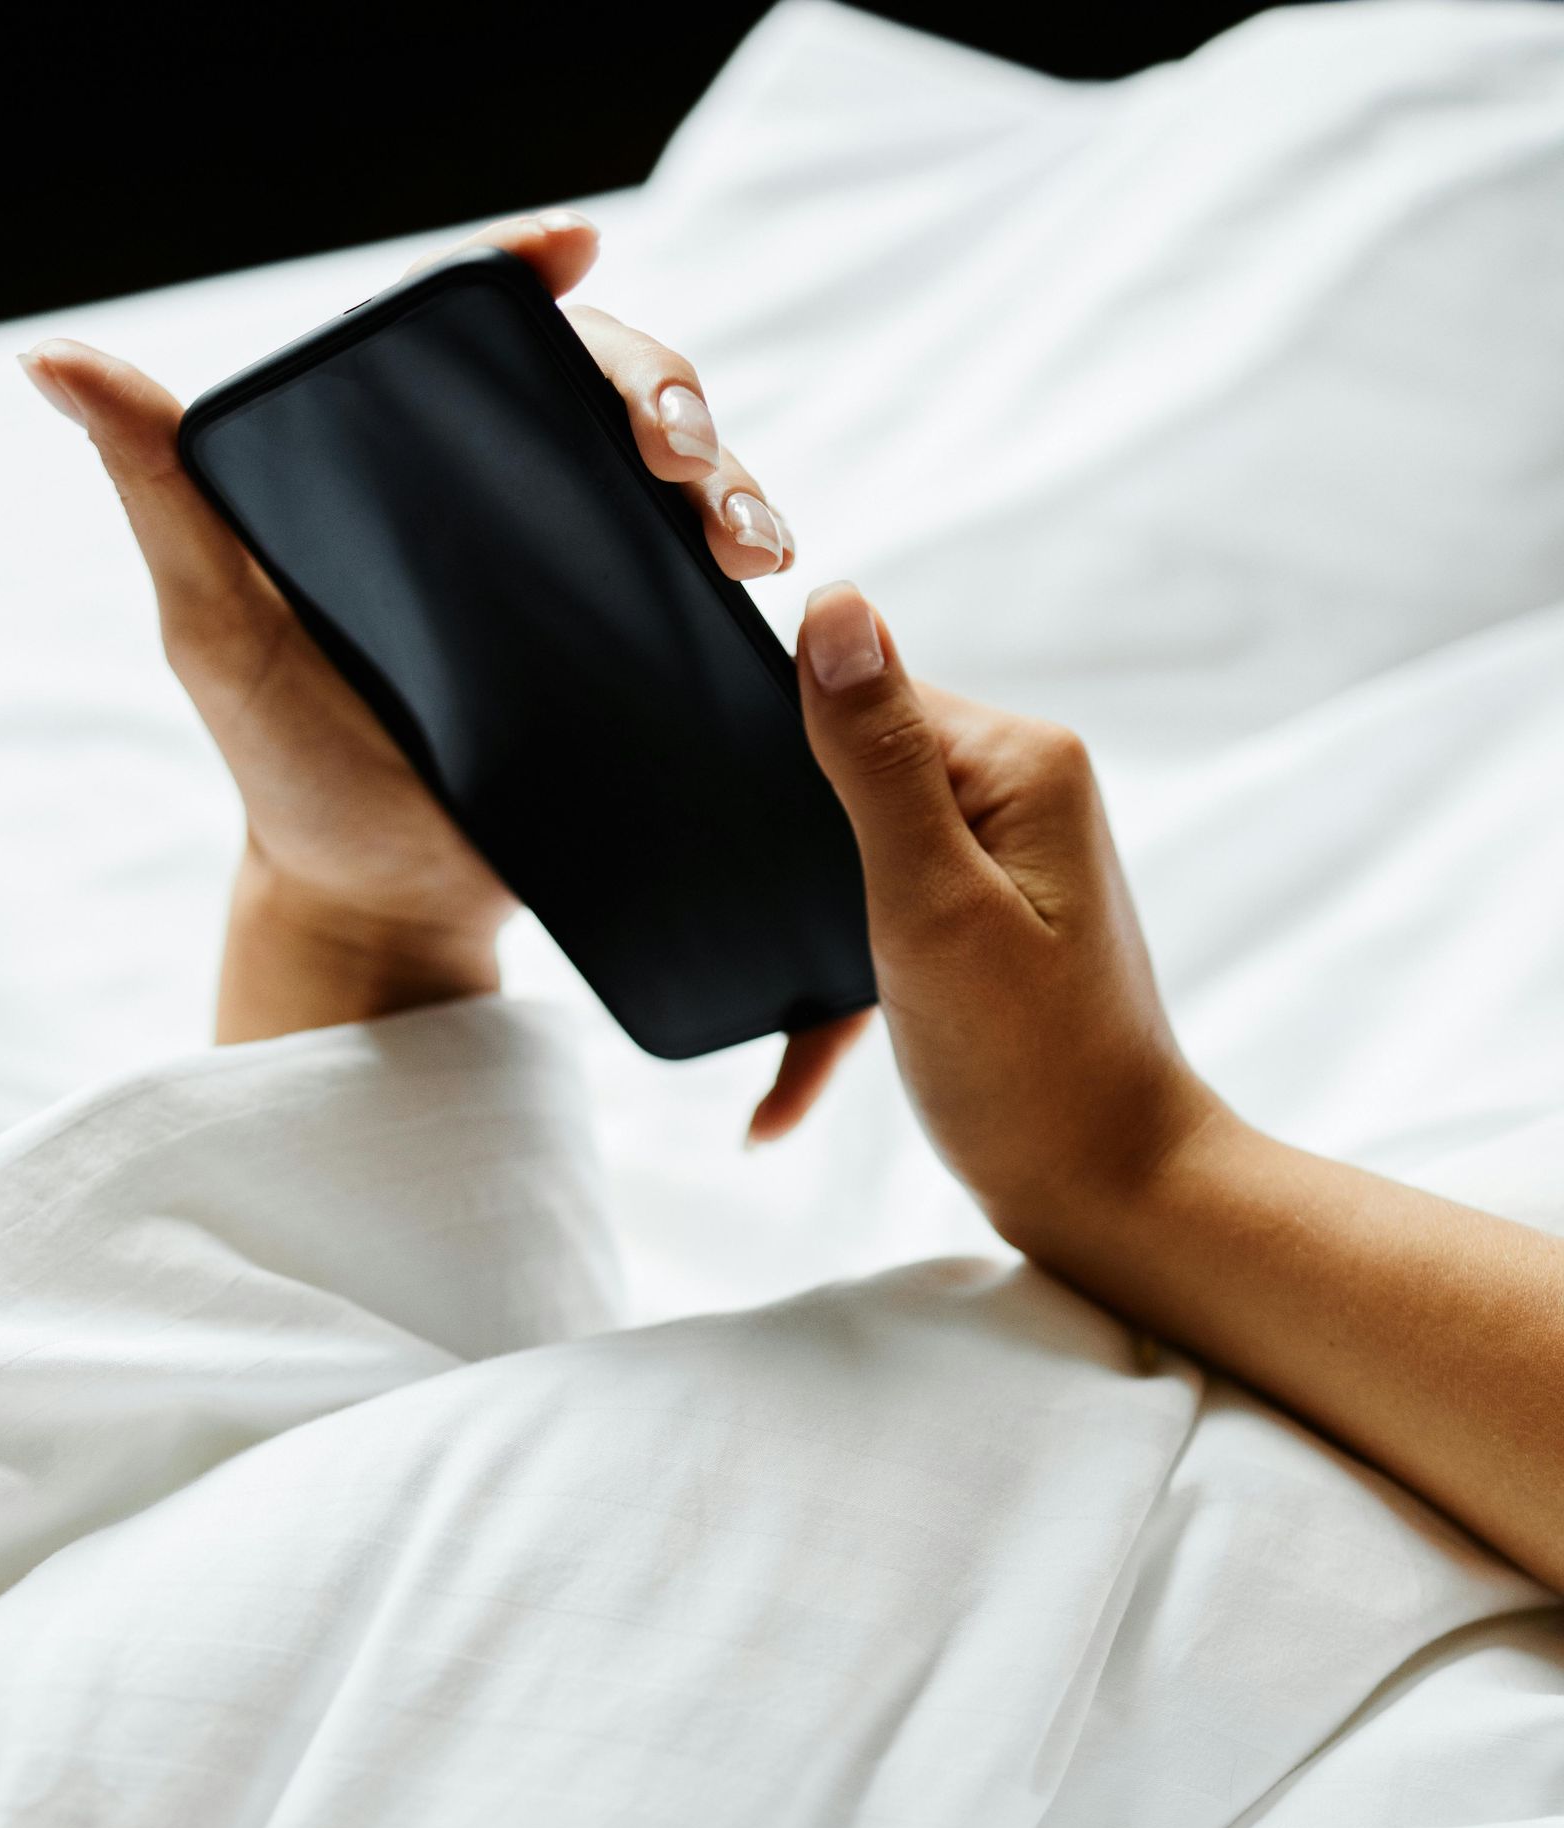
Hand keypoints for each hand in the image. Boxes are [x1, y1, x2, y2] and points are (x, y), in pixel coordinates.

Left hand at [21, 213, 846, 1126]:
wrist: (375, 905)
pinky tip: (758, 577)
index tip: (572, 247)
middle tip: (668, 446)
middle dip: (657, 384)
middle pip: (596, 387)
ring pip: (672, 475)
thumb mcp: (210, 623)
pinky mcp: (631, 654)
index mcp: (403, 467)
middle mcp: (497, 504)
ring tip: (729, 529)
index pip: (471, 334)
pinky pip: (698, 584)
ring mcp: (573, 577)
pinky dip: (742, 555)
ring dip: (723, 471)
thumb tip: (52, 357)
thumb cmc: (284, 763)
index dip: (523, 275)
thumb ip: (157, 488)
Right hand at [794, 579, 1210, 1256]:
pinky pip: (881, 931)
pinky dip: (833, 1007)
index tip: (743, 835)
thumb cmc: (1027, 1067)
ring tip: (780, 1044)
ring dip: (804, 946)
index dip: (790, 756)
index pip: (867, 691)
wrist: (1109, 1197)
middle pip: (854, 771)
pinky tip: (778, 1103)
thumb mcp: (929, 905)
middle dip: (788, 855)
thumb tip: (832, 605)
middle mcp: (1024, 790)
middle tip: (756, 937)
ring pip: (854, 858)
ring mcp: (1008, 861)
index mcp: (1021, 760)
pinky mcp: (987, 926)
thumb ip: (876, 760)